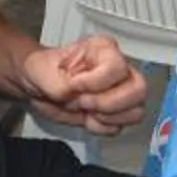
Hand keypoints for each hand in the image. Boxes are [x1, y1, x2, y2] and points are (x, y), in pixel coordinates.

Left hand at [15, 34, 145, 134]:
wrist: (38, 86)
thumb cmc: (43, 70)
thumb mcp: (42, 71)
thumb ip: (59, 84)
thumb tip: (74, 96)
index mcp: (104, 49)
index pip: (117, 67)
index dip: (95, 82)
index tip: (74, 85)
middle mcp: (119, 68)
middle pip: (138, 90)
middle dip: (108, 103)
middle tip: (83, 103)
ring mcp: (121, 91)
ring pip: (136, 111)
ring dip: (107, 117)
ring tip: (86, 111)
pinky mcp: (116, 112)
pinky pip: (120, 127)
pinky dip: (101, 128)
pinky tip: (87, 118)